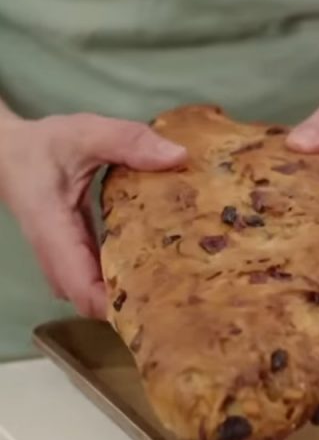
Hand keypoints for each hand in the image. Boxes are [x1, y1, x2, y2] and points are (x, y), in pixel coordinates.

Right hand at [0, 113, 186, 317]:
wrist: (5, 150)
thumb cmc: (43, 144)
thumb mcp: (85, 133)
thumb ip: (127, 141)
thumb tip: (179, 156)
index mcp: (54, 230)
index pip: (81, 288)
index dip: (115, 305)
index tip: (157, 304)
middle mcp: (56, 254)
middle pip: (89, 301)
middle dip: (128, 307)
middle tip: (178, 298)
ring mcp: (62, 257)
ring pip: (90, 294)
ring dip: (125, 296)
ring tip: (173, 291)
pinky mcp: (72, 252)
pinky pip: (94, 279)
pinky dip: (120, 280)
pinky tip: (156, 270)